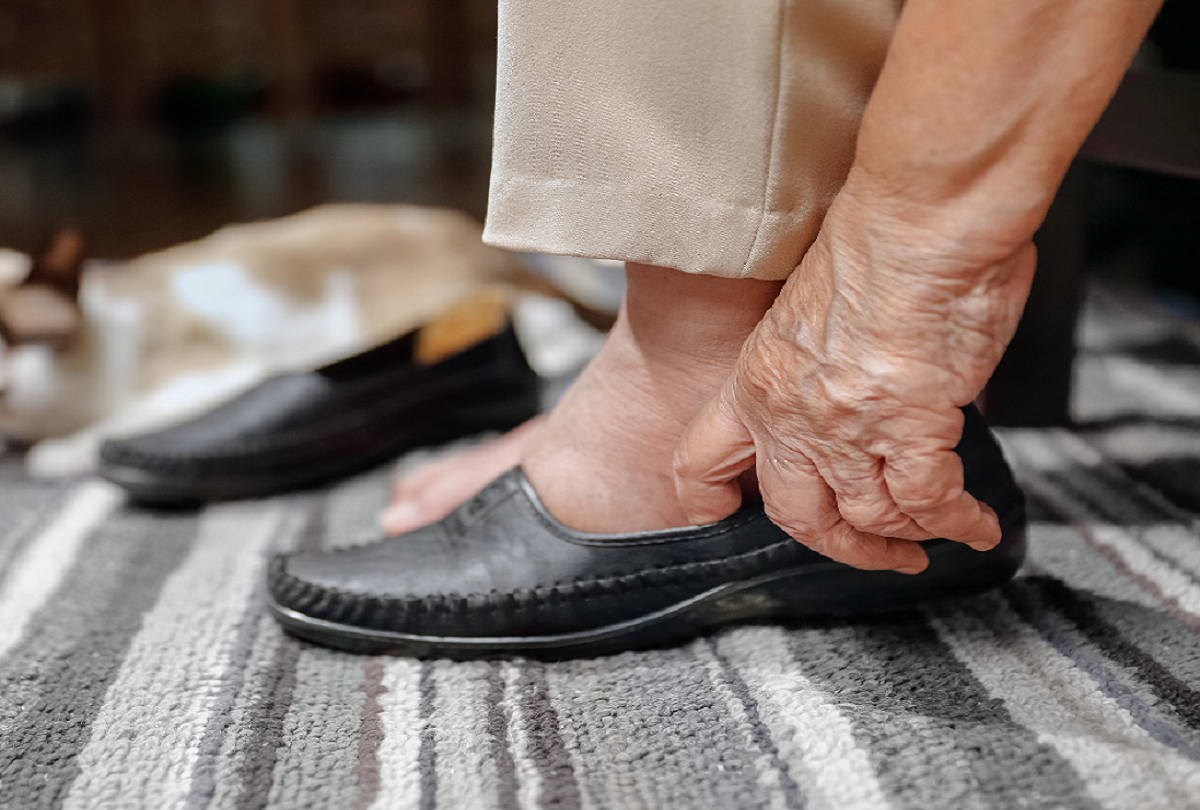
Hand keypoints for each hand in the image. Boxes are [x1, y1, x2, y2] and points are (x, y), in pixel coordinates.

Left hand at [673, 185, 1035, 572]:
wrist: (918, 218)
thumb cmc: (877, 239)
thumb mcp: (813, 308)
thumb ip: (824, 365)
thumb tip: (863, 393)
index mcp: (755, 378)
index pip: (700, 460)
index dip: (708, 501)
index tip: (727, 517)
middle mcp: (790, 414)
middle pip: (797, 514)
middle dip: (839, 545)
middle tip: (874, 550)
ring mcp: (846, 428)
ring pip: (867, 518)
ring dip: (905, 538)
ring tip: (934, 537)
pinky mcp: (910, 428)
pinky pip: (929, 503)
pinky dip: (958, 522)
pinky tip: (977, 523)